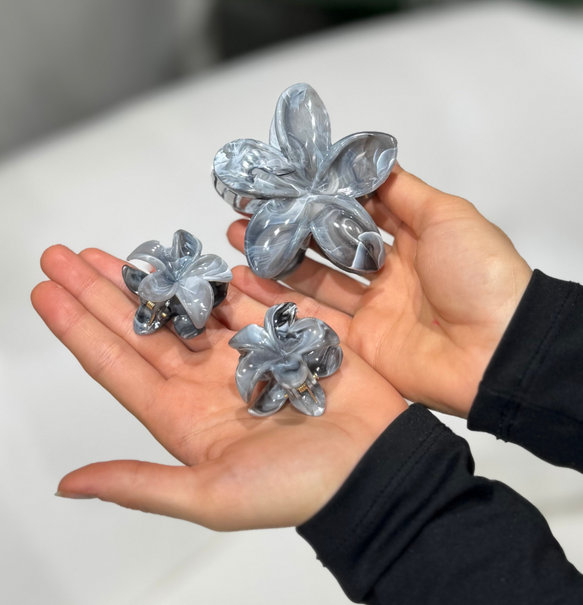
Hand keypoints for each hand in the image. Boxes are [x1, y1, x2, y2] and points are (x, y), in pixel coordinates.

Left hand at [32, 246, 406, 528]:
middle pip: (142, 323)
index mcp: (181, 414)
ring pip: (187, 303)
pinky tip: (196, 253)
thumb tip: (69, 484)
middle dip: (102, 288)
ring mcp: (244, 352)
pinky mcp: (283, 332)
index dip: (78, 326)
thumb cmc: (298, 489)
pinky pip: (245, 294)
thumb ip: (140, 485)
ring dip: (154, 275)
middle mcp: (205, 379)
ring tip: (121, 248)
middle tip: (65, 254)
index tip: (44, 290)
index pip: (116, 362)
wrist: (376, 468)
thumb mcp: (211, 495)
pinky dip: (222, 273)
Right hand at [228, 166, 531, 417]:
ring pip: (314, 281)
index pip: (357, 211)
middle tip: (249, 210)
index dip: (321, 195)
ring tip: (238, 238)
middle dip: (290, 227)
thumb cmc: (480, 273)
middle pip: (328, 246)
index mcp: (412, 239)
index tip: (284, 180)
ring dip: (277, 260)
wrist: (500, 350)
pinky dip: (279, 302)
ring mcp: (373, 311)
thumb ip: (402, 191)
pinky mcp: (359, 346)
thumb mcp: (446, 216)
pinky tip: (247, 279)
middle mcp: (389, 273)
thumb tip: (369, 159)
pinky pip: (313, 319)